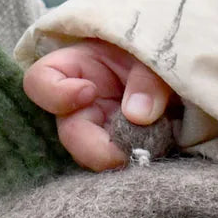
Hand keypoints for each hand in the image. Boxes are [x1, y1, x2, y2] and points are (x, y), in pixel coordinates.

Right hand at [23, 40, 174, 169]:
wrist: (178, 73)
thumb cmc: (153, 54)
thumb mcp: (152, 57)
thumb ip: (148, 81)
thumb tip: (138, 116)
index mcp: (75, 68)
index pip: (39, 81)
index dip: (56, 93)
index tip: (89, 91)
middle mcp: (78, 103)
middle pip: (67, 132)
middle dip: (93, 147)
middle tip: (121, 154)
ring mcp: (95, 128)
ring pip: (88, 155)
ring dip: (114, 158)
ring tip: (143, 151)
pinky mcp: (112, 147)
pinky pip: (110, 163)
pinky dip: (128, 163)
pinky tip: (146, 155)